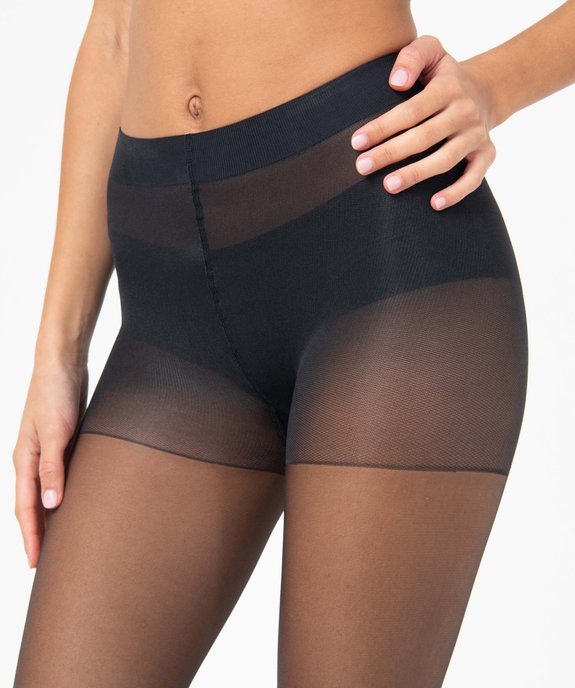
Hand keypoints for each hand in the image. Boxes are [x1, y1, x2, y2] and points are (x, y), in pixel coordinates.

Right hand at [12, 360, 87, 567]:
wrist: (64, 363)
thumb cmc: (55, 393)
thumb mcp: (56, 431)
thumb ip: (53, 467)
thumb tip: (51, 504)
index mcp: (23, 460)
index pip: (25, 508)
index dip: (31, 537)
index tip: (36, 564)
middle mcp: (32, 460)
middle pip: (32, 505)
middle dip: (38, 534)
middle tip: (49, 563)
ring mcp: (46, 452)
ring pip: (46, 493)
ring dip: (51, 516)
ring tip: (61, 541)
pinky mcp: (62, 443)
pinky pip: (60, 477)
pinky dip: (64, 495)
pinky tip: (75, 503)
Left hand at [350, 35, 497, 210]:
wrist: (488, 89)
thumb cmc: (445, 76)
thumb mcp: (431, 51)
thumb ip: (412, 57)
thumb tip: (395, 82)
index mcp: (448, 89)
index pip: (411, 111)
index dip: (383, 127)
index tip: (357, 143)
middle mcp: (464, 113)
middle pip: (424, 137)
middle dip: (390, 153)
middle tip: (362, 167)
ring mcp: (476, 135)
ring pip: (445, 160)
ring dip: (416, 174)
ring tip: (389, 186)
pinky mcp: (487, 154)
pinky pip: (474, 178)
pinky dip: (456, 192)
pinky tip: (434, 204)